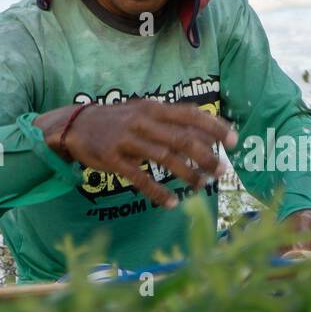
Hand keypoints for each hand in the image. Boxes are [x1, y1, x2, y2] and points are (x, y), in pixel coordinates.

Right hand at [35, 99, 237, 208]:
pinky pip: (139, 178)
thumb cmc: (119, 121)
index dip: (214, 127)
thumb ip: (174, 123)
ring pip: (164, 158)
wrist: (75, 126)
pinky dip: (157, 192)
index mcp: (154, 108)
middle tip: (222, 171)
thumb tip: (209, 136)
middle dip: (206, 156)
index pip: (191, 114)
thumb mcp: (145, 113)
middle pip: (181, 139)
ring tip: (202, 186)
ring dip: (187, 174)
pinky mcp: (112, 159)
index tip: (235, 141)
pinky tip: (171, 203)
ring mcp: (127, 140)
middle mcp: (143, 121)